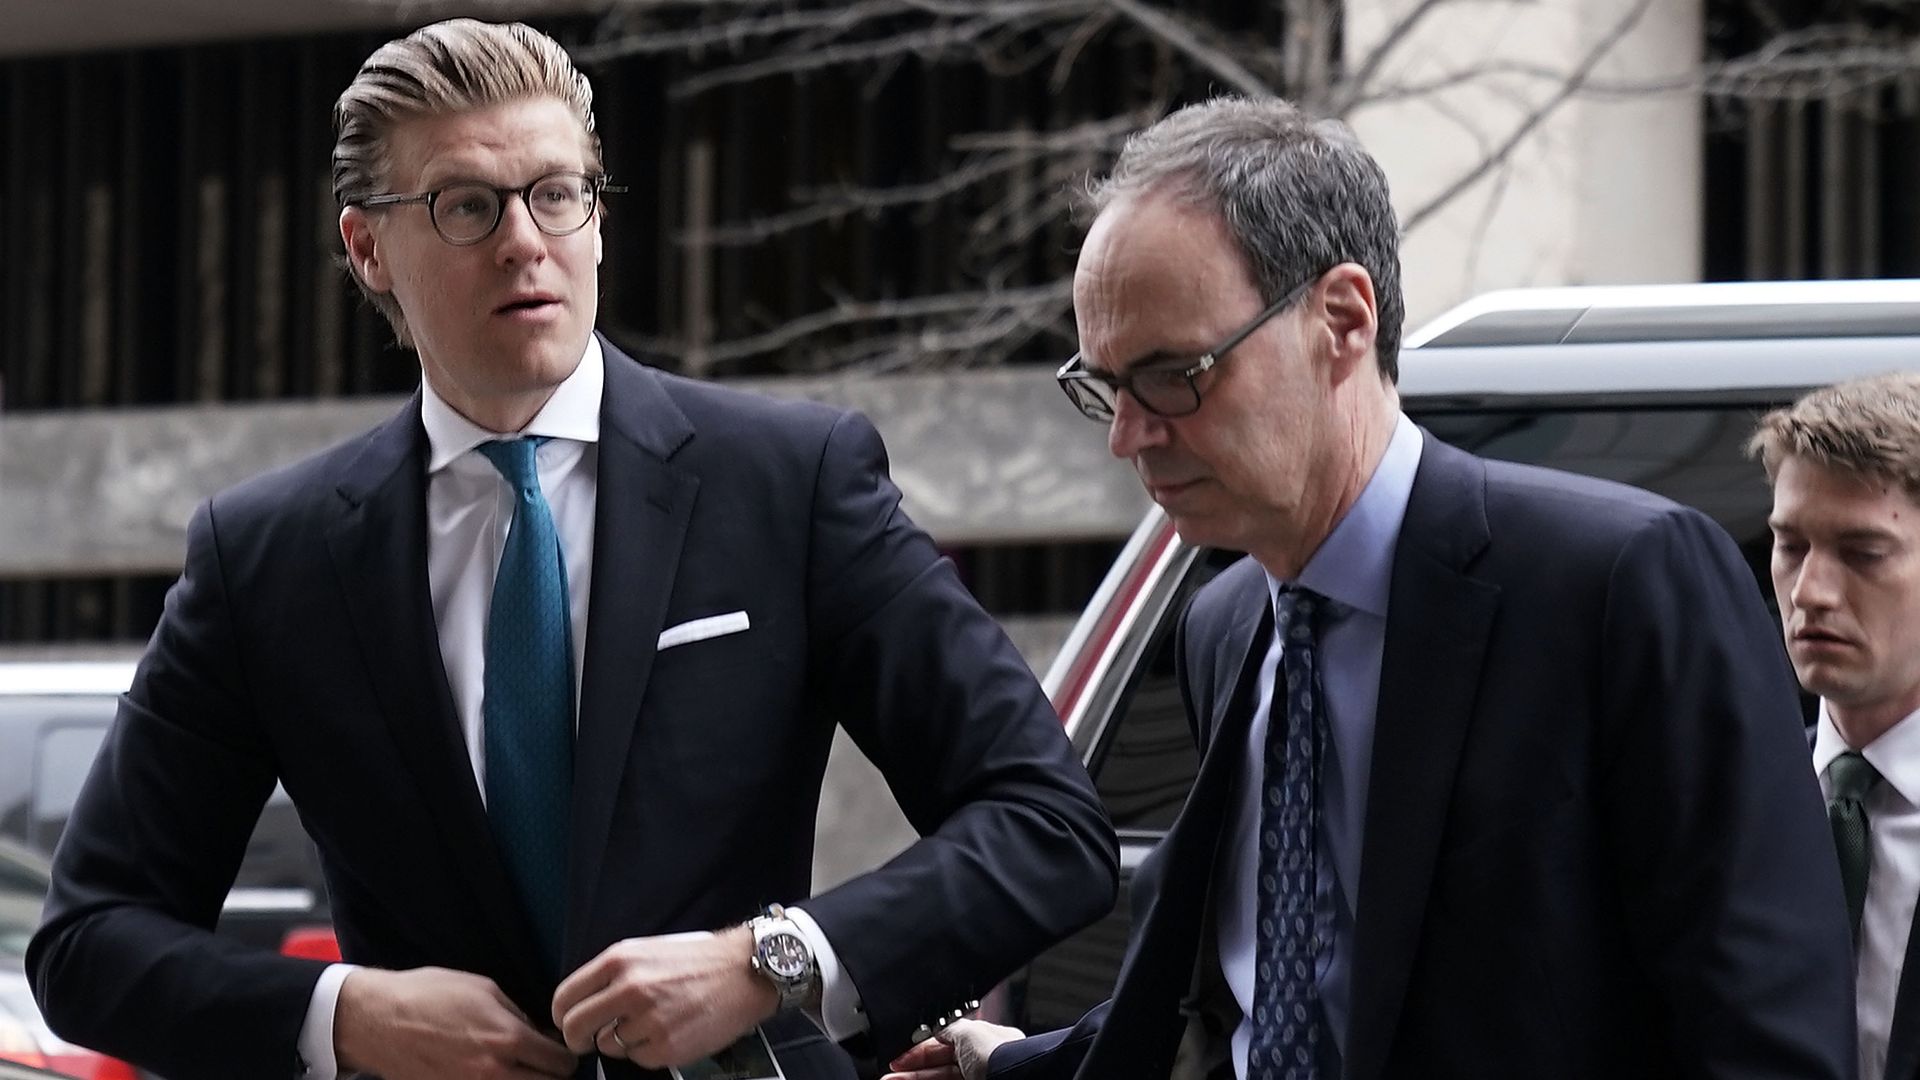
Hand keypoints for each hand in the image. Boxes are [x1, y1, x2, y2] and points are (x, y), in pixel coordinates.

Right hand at [334, 966, 577, 1079]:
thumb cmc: (429, 996)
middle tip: (547, 1064)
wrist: (378, 1021)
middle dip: (553, 1075)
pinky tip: (496, 1074)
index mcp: (507, 1039)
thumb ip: (519, 1017)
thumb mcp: (485, 990)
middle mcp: (494, 1073)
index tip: (561, 1050)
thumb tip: (541, 1035)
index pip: (560, 1063)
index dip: (566, 1056)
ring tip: (523, 1069)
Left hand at [552, 926, 778, 1067]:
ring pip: (608, 1045)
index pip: (565, 997)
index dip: (562, 1015)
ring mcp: (647, 1019)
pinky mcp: (666, 1046)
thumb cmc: (698, 960)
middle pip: (575, 1027)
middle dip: (577, 1039)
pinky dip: (648, 1050)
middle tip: (588, 1040)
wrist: (745, 971)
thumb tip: (584, 1002)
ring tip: (651, 1023)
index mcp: (619, 960)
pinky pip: (637, 1058)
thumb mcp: (647, 950)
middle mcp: (629, 988)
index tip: (568, 1021)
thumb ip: (612, 974)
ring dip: (622, 1041)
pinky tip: (669, 1031)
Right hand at [882, 1019, 1026, 1079]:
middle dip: (911, 1068)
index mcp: (985, 1040)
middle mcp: (982, 1062)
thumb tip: (929, 1027)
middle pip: (939, 1064)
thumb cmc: (1001, 1056)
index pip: (946, 1041)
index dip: (920, 1048)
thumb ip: (946, 1028)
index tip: (898, 1055)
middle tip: (888, 1073)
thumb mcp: (968, 1031)